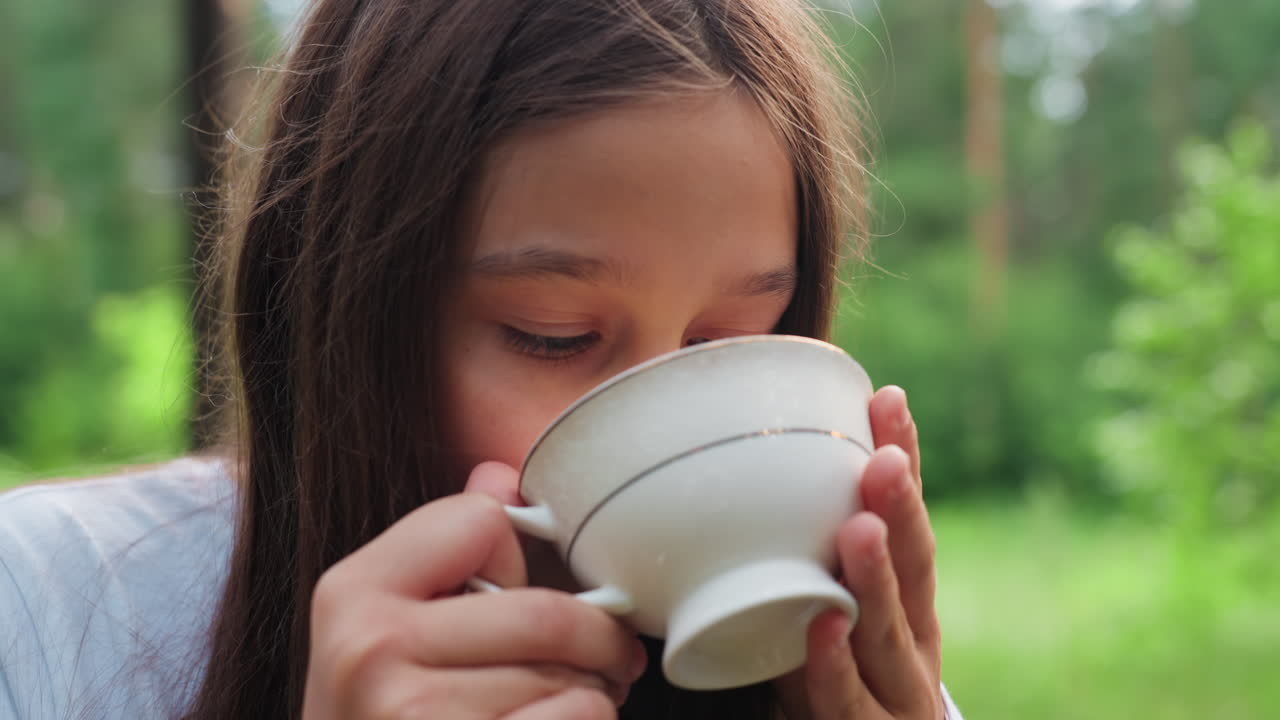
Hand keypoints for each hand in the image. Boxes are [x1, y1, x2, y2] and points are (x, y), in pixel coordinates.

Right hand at [301, 464, 646, 719]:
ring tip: (563, 710)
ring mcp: (412, 714)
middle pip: (548, 612)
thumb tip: (502, 473)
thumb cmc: (382, 719)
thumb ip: (442, 550)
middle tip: (608, 659)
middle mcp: (370, 650)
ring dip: (594, 697)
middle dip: (597, 640)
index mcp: (352, 592)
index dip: (513, 559)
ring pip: (573, 680)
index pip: (484, 518)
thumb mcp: (384, 632)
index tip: (514, 596)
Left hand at [775, 386, 943, 718]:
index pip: (909, 523)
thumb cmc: (838, 687)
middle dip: (900, 510)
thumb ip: (797, 565)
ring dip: (873, 580)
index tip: (887, 399)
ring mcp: (897, 692)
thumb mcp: (823, 619)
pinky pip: (848, 701)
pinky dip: (834, 666)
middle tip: (882, 456)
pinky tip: (823, 628)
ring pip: (888, 633)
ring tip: (859, 528)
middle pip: (913, 571)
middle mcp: (912, 642)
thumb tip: (734, 474)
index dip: (904, 463)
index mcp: (907, 604)